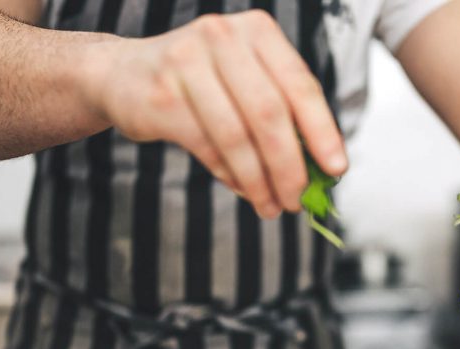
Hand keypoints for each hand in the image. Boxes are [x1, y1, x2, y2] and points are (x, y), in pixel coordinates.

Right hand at [87, 10, 346, 218]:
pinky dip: (230, 175)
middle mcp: (223, 37)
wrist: (123, 75)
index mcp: (257, 31)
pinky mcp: (162, 95)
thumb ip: (282, 114)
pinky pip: (207, 147)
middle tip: (297, 201)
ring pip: (237, 135)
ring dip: (259, 180)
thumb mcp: (245, 81)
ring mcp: (187, 62)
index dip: (323, 131)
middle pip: (270, 114)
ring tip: (271, 206)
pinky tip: (244, 190)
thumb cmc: (200, 83)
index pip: (300, 85)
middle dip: (289, 166)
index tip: (336, 170)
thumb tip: (320, 171)